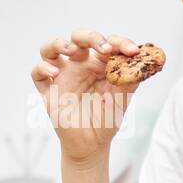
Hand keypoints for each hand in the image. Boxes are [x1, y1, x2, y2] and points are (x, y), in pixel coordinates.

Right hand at [31, 29, 141, 163]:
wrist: (91, 145)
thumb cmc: (107, 120)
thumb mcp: (122, 101)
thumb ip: (130, 81)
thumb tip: (145, 63)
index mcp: (99, 64)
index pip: (107, 44)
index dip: (119, 43)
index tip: (132, 51)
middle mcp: (79, 66)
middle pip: (78, 38)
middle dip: (91, 37)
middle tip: (104, 48)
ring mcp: (62, 76)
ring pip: (51, 49)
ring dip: (59, 44)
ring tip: (70, 50)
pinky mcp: (48, 90)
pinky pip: (37, 73)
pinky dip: (42, 68)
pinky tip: (55, 74)